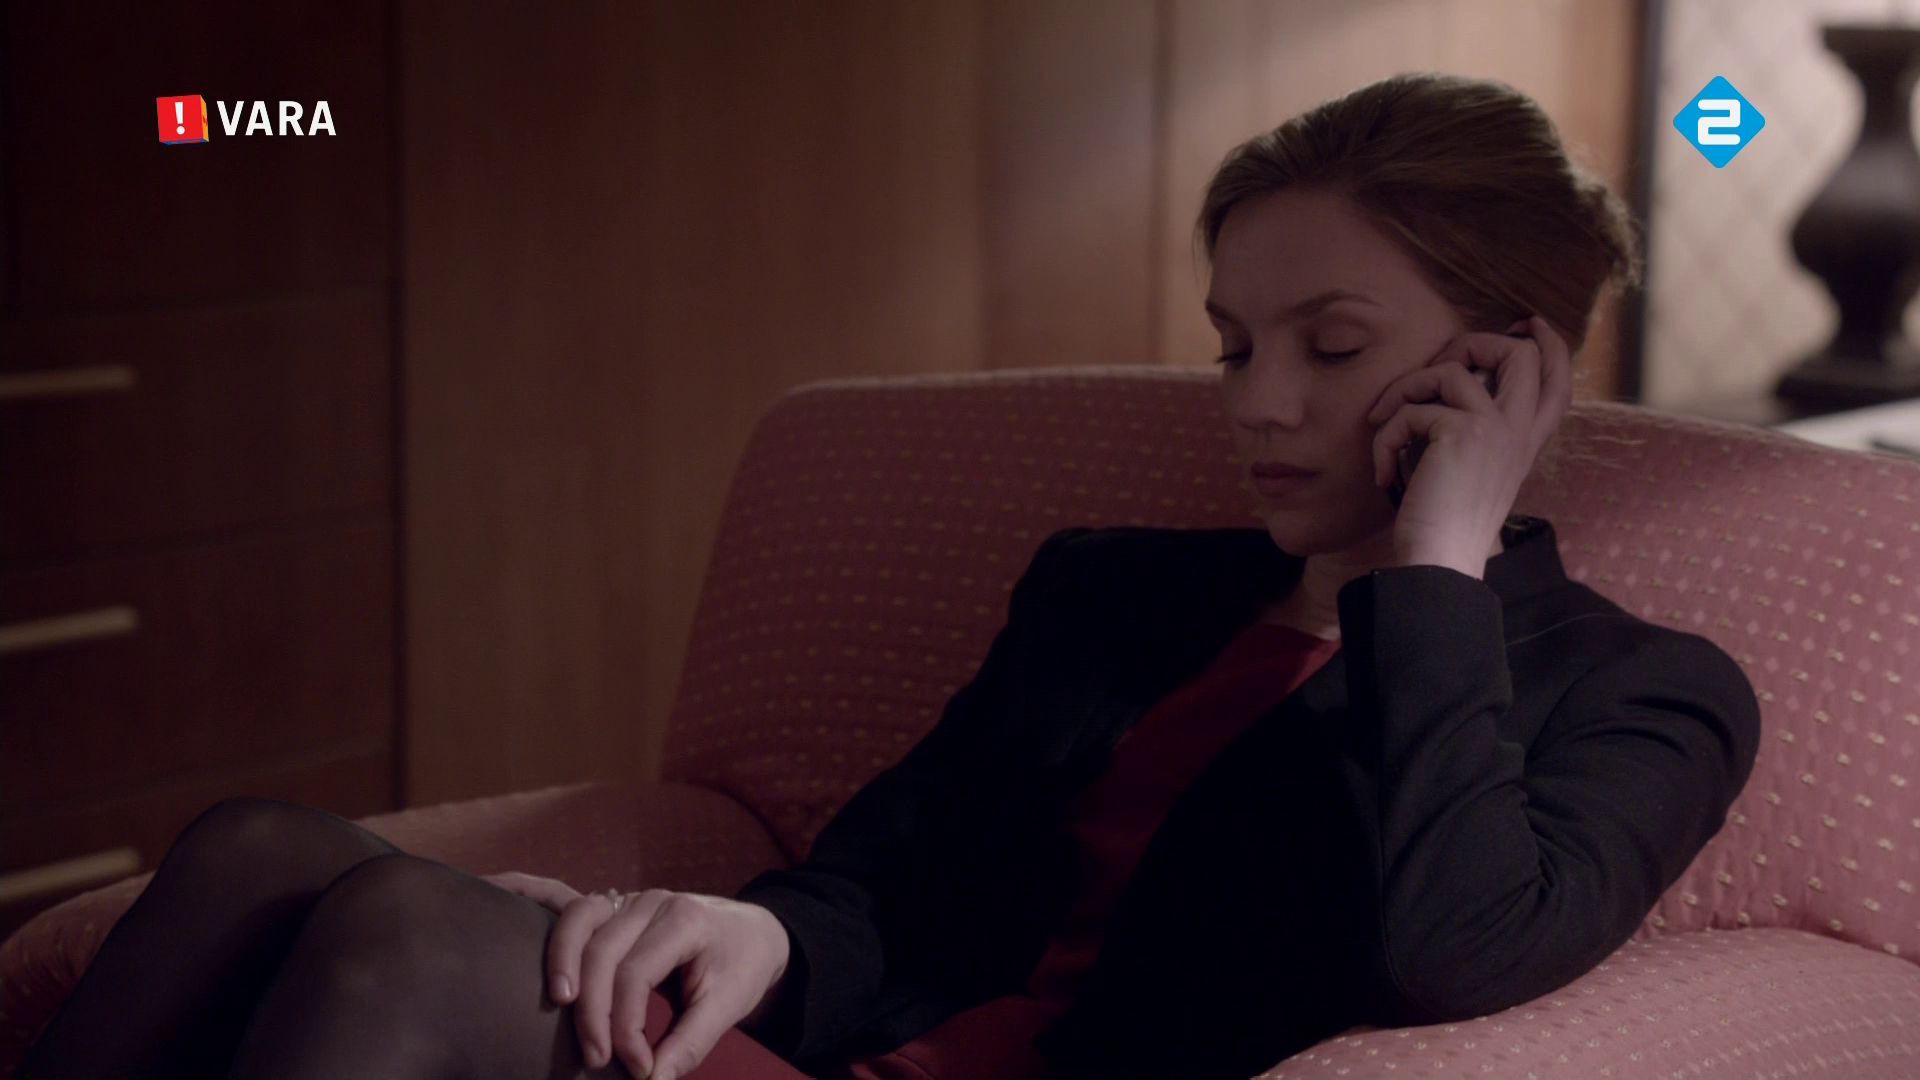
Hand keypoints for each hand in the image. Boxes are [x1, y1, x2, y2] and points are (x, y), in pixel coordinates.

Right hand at [482, 872, 790, 1079]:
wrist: (753, 931)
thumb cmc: (741, 964)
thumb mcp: (730, 1004)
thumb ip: (691, 1042)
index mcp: (684, 920)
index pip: (637, 974)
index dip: (627, 1026)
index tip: (636, 1068)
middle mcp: (651, 901)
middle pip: (603, 948)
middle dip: (592, 1008)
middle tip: (595, 1056)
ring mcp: (628, 899)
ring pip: (579, 918)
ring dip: (562, 959)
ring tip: (558, 1002)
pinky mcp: (611, 906)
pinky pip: (564, 899)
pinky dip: (530, 897)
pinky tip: (496, 896)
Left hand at [1364, 314, 1572, 575]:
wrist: (1439, 561)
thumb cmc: (1444, 523)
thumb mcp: (1471, 469)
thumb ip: (1476, 429)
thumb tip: (1452, 381)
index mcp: (1525, 441)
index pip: (1557, 382)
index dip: (1549, 345)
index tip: (1526, 323)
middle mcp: (1518, 430)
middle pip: (1520, 353)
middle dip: (1473, 341)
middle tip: (1438, 361)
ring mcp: (1494, 428)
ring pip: (1451, 369)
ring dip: (1405, 390)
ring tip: (1385, 425)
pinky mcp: (1462, 432)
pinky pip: (1412, 409)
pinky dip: (1386, 436)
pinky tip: (1383, 472)